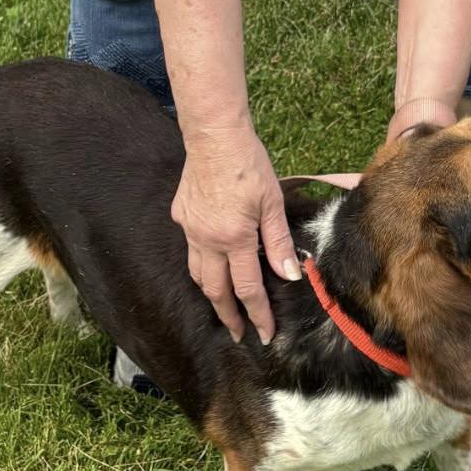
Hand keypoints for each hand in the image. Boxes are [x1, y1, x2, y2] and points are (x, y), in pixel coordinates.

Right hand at [171, 126, 301, 344]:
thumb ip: (279, 243)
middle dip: (228, 316)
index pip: (247, 289)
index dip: (257, 315)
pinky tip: (212, 264)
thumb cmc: (248, 164)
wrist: (214, 135)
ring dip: (212, 293)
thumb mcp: (273, 203)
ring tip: (223, 307)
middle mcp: (207, 239)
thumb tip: (290, 276)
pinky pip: (191, 249)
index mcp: (234, 238)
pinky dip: (201, 264)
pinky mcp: (181, 216)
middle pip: (215, 290)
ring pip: (198, 273)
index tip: (263, 335)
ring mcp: (190, 228)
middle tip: (238, 333)